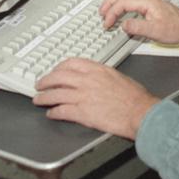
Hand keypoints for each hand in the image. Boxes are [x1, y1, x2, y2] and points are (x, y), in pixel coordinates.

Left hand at [33, 58, 156, 137]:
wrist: (140, 112)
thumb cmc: (135, 98)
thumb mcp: (118, 77)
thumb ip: (103, 76)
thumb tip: (95, 78)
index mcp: (98, 70)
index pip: (71, 63)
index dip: (58, 67)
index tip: (55, 71)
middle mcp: (88, 81)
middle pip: (58, 77)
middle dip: (45, 81)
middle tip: (40, 84)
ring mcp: (84, 96)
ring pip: (56, 94)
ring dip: (44, 97)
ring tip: (38, 100)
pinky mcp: (82, 113)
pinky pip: (61, 111)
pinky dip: (53, 113)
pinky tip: (51, 114)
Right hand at [99, 0, 178, 46]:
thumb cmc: (176, 28)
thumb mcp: (155, 31)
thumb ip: (137, 27)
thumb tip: (123, 25)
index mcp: (147, 1)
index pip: (122, 2)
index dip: (111, 13)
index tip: (107, 24)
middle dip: (109, 1)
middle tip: (101, 12)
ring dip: (115, 0)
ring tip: (106, 11)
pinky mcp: (151, 3)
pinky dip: (122, 3)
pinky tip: (120, 11)